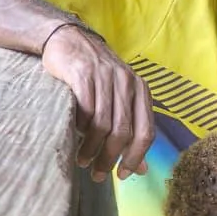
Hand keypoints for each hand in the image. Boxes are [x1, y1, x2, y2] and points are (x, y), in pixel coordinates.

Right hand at [42, 23, 153, 180]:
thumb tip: (141, 169)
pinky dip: (79, 128)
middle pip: (124, 132)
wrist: (70, 40)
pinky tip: (73, 136)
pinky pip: (84, 109)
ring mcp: (106, 78)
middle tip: (98, 174)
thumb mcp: (120, 98)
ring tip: (83, 161)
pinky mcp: (83, 74)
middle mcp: (128, 83)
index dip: (136, 157)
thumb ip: (132, 129)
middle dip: (111, 158)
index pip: (146, 132)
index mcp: (141, 91)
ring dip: (92, 148)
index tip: (123, 175)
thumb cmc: (97, 76)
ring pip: (103, 124)